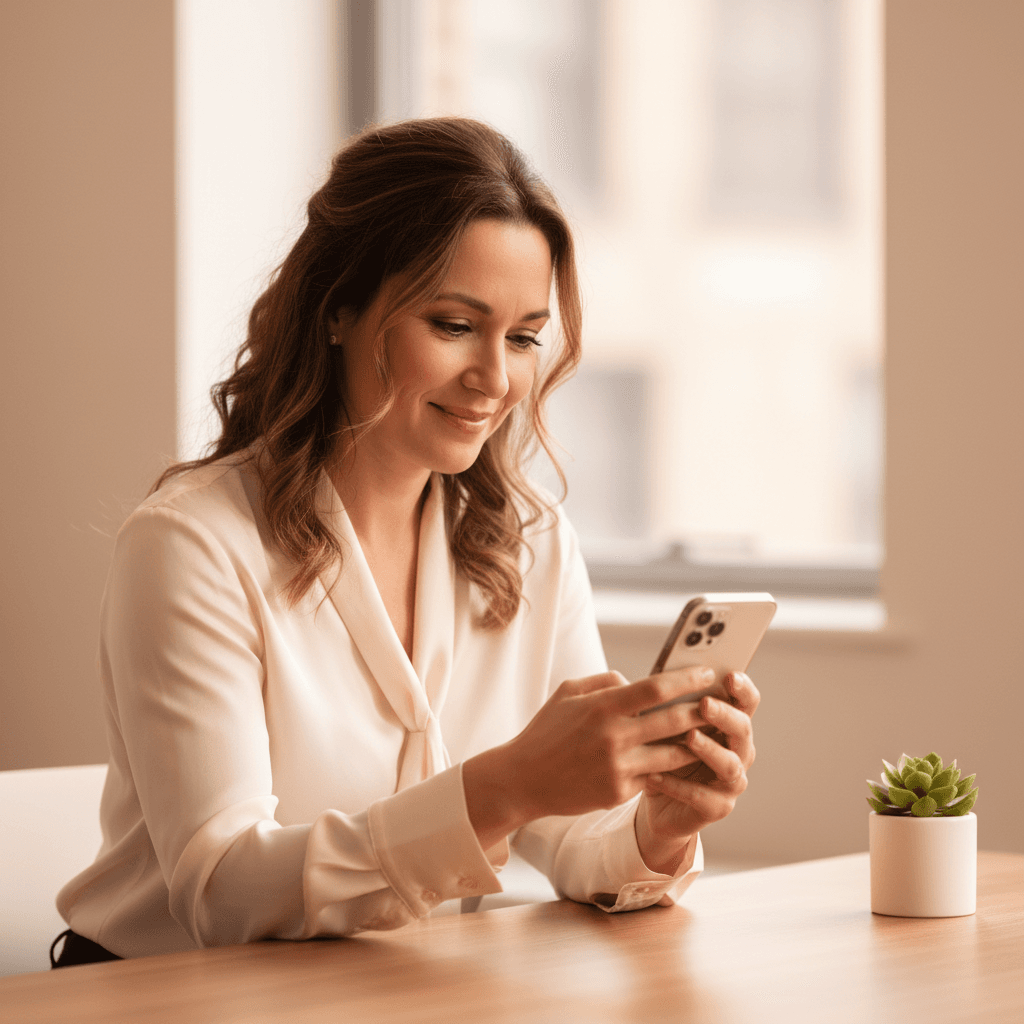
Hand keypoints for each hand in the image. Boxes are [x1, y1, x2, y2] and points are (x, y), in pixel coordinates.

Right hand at [463, 667, 713, 849]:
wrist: (523, 780)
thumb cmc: (546, 731)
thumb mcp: (569, 693)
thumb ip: (605, 682)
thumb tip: (635, 681)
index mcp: (602, 707)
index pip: (655, 689)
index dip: (686, 680)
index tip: (708, 673)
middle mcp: (613, 737)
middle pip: (674, 721)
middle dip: (704, 710)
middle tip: (724, 701)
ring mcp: (618, 768)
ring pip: (674, 754)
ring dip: (697, 742)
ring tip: (714, 731)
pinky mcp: (619, 792)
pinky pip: (655, 776)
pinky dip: (672, 768)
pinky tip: (687, 759)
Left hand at [634, 671, 759, 874]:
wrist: (656, 796)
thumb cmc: (662, 749)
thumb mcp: (664, 722)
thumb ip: (670, 702)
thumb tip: (659, 677)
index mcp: (729, 725)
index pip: (746, 703)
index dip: (742, 689)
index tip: (730, 675)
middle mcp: (738, 752)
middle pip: (743, 730)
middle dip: (725, 715)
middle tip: (705, 704)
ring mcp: (730, 782)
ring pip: (730, 765)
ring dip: (710, 749)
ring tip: (688, 737)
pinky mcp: (717, 807)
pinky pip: (703, 797)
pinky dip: (678, 786)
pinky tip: (655, 776)